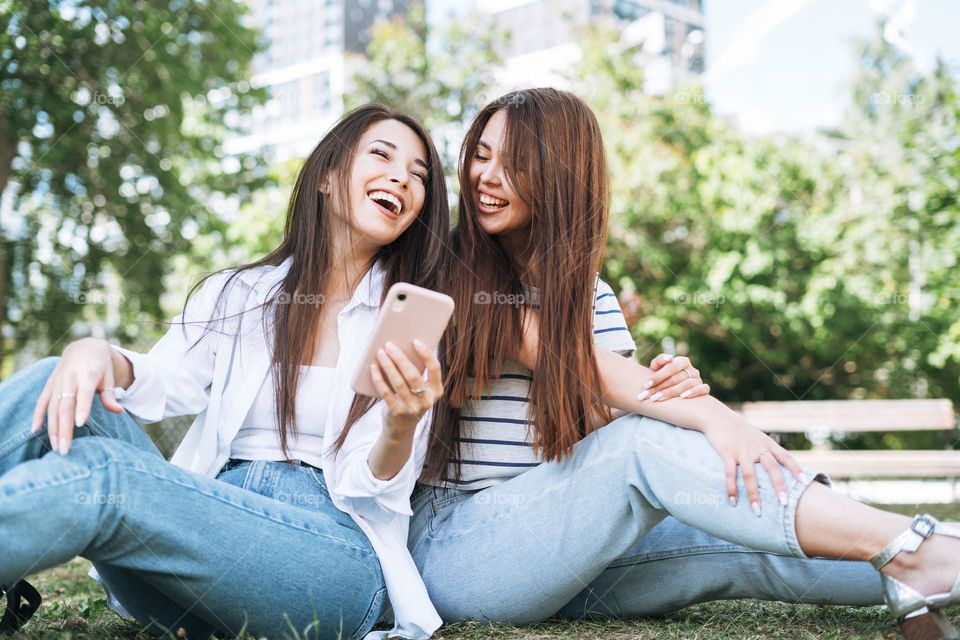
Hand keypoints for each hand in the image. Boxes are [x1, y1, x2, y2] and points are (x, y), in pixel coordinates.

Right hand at [31, 338, 125, 454]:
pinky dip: (37, 415)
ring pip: (53, 407)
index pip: (84, 394)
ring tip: (56, 446)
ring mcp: (58, 382)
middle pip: (65, 406)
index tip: (80, 424)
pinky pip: (41, 401)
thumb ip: (110, 395)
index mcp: (88, 375)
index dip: (82, 408)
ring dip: (52, 428)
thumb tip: (119, 411)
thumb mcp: (109, 377)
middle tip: (65, 449)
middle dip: (64, 428)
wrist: (84, 347)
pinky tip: (35, 430)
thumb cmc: (101, 366)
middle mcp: (70, 379)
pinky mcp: (49, 384)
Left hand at [369, 339, 442, 431]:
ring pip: (398, 382)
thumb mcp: (421, 391)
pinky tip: (374, 367)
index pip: (434, 369)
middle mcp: (426, 400)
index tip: (415, 341)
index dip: (426, 354)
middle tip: (389, 345)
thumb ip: (417, 374)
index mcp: (436, 391)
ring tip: (381, 353)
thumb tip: (401, 348)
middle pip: (413, 375)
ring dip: (388, 365)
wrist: (401, 430)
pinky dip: (379, 378)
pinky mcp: (396, 412)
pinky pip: (386, 392)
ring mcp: (411, 408)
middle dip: (400, 358)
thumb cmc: (411, 401)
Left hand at [639, 353, 708, 400]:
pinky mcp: (704, 389)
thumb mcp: (657, 368)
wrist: (671, 390)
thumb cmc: (662, 378)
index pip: (671, 367)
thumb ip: (659, 361)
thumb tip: (669, 358)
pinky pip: (703, 389)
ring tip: (658, 399)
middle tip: (649, 396)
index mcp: (682, 361)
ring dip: (671, 392)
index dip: (658, 376)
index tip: (645, 385)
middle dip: (660, 387)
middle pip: (676, 378)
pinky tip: (683, 397)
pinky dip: (694, 392)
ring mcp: (698, 379)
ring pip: (687, 384)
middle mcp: (692, 369)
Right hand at [702, 417, 804, 514]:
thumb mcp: (757, 438)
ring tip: (757, 511)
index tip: (805, 483)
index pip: (786, 457)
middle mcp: (757, 447)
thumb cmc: (739, 431)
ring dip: (753, 494)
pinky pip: (730, 473)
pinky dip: (731, 488)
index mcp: (767, 443)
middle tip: (785, 503)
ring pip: (750, 474)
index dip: (796, 470)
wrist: (717, 416)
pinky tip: (732, 501)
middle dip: (779, 486)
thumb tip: (779, 473)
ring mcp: (742, 450)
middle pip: (772, 467)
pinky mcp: (726, 452)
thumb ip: (768, 452)